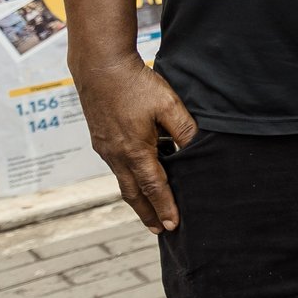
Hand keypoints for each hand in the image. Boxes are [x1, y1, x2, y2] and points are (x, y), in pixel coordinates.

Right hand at [73, 56, 195, 232]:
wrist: (99, 67)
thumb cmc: (136, 84)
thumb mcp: (169, 105)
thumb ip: (184, 129)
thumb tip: (197, 149)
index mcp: (135, 151)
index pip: (154, 187)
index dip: (165, 207)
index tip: (173, 225)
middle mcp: (116, 155)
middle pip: (133, 193)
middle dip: (147, 213)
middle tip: (159, 230)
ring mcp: (105, 149)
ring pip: (122, 181)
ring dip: (137, 197)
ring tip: (149, 208)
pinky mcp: (100, 140)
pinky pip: (117, 166)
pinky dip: (129, 177)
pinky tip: (140, 173)